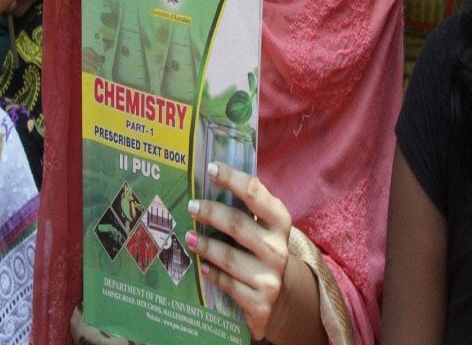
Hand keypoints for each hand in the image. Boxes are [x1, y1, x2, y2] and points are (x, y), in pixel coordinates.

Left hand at [186, 163, 292, 341]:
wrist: (282, 297)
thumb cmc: (264, 250)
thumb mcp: (264, 227)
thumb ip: (248, 206)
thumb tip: (215, 176)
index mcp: (280, 221)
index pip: (255, 193)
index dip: (232, 178)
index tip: (211, 168)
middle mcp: (278, 248)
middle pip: (237, 225)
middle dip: (211, 213)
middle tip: (191, 206)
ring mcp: (269, 277)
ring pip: (229, 257)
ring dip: (205, 246)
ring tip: (189, 237)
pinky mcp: (259, 303)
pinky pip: (227, 284)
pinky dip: (212, 273)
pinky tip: (201, 266)